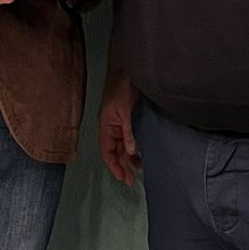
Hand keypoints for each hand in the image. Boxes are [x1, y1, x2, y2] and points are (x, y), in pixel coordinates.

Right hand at [99, 65, 139, 183]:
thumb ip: (128, 132)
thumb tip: (130, 152)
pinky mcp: (129, 119)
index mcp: (106, 125)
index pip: (107, 151)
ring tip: (139, 168)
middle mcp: (112, 127)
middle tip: (130, 180)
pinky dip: (135, 146)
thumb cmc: (122, 85)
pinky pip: (130, 138)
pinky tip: (142, 153)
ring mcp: (121, 123)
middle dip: (122, 166)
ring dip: (129, 157)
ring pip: (123, 146)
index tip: (122, 178)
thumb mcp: (126, 111)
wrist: (130, 69)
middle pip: (115, 152)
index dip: (113, 166)